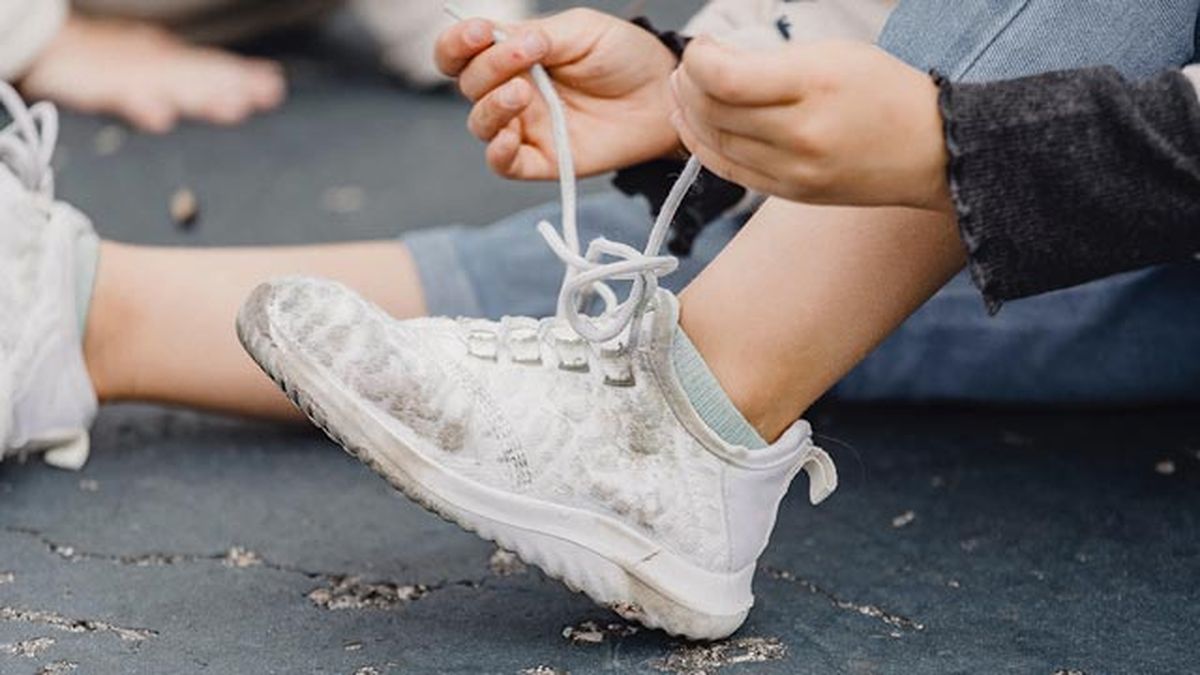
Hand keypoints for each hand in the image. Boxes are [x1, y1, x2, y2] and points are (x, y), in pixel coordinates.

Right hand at [19, 15, 285, 132]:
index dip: (244, 77)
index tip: (274, 86)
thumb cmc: (103, 63)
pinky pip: (124, 96)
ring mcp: (132, 74)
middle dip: (235, 85)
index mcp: (169, 62)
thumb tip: (232, 98)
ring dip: (203, 96)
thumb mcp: (149, 72)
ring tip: (233, 106)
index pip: (213, 68)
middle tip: (267, 94)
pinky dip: (142, 106)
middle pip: (202, 76)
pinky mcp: (103, 85)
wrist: (48, 46)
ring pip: (172, 85)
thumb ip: (188, 87)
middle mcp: (157, 65)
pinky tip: (160, 117)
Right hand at [436, 9, 679, 179]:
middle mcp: (512, 90)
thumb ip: (537, 35)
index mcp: (513, 55)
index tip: (479, 32)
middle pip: (468, 84)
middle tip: (530, 53)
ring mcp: (526, 127)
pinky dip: (498, 152)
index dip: (458, 43)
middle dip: (489, 66)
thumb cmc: (625, 57)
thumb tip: (498, 39)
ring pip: (480, 124)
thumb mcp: (580, 31)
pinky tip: (510, 137)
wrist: (665, 94)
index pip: (461, 52)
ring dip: (492, 106)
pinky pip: (504, 164)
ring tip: (523, 91)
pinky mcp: (544, 160)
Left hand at [671, 38, 952, 212]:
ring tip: (683, 91)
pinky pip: (730, 171)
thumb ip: (770, 60)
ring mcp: (794, 172)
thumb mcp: (833, 54)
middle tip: (688, 66)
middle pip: (715, 112)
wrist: (931, 151)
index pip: (727, 79)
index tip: (702, 46)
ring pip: (716, 144)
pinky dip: (703, 147)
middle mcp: (801, 136)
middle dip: (689, 85)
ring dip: (689, 115)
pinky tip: (693, 126)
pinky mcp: (790, 194)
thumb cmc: (882, 91)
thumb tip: (713, 61)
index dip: (699, 61)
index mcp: (814, 88)